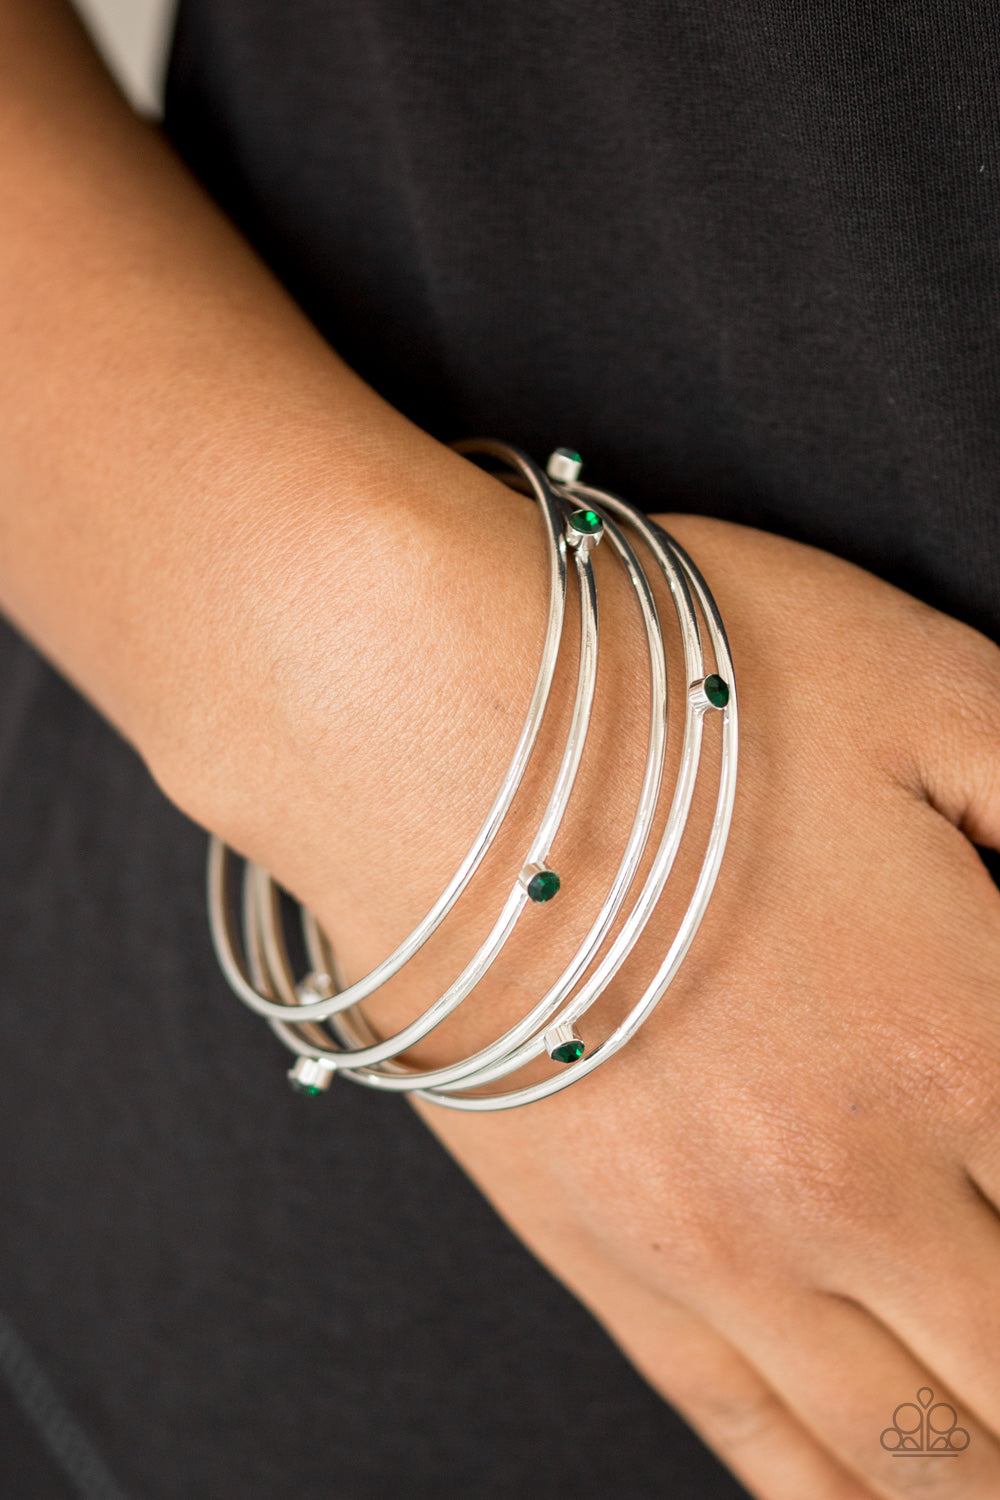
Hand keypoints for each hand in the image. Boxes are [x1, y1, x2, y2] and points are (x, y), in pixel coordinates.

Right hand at [170, 467, 999, 1499]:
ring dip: (979, 1471)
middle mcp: (865, 1179)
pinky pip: (753, 1442)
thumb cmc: (675, 687)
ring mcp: (724, 1245)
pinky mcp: (603, 1260)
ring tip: (999, 1468)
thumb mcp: (936, 695)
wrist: (422, 721)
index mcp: (970, 1036)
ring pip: (915, 1451)